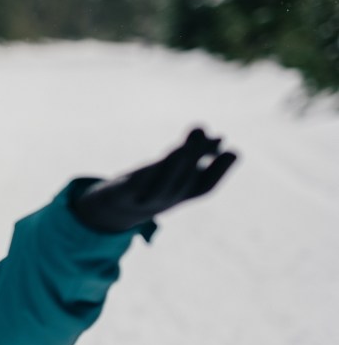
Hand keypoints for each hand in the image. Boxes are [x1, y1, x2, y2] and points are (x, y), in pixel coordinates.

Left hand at [71, 128, 236, 232]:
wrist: (111, 210)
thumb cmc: (149, 185)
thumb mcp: (171, 168)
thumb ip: (191, 151)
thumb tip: (212, 134)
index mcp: (180, 195)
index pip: (204, 187)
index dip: (220, 172)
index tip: (234, 151)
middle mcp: (166, 200)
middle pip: (185, 182)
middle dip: (198, 159)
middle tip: (215, 137)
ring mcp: (144, 200)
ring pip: (163, 184)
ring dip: (177, 165)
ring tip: (187, 144)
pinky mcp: (122, 194)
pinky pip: (135, 186)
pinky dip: (147, 174)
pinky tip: (156, 159)